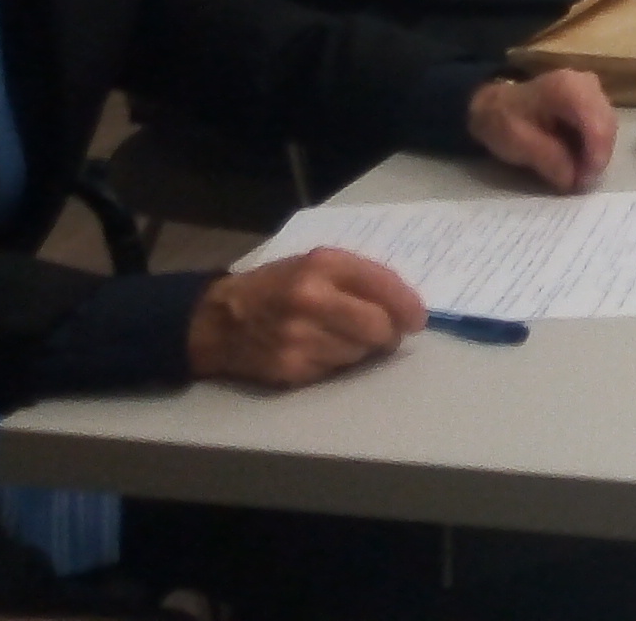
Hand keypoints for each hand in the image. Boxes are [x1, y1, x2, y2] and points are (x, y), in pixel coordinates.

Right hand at [188, 249, 422, 387]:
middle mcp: (312, 299)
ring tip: (342, 338)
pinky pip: (335, 370)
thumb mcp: (313, 264)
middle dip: (390, 334)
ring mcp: (301, 337)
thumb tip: (404, 305)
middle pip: (378, 326)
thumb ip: (358, 277)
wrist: (218, 320)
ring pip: (360, 352)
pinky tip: (320, 351)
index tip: (417, 318)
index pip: (383, 285)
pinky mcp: (291, 369)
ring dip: (362, 350)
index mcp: (322, 265)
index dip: (408, 306)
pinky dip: (337, 363)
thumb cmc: (275, 286)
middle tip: (389, 335)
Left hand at [469, 67, 616, 190]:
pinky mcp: (593, 99)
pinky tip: (576, 157)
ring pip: (608, 127)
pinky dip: (593, 146)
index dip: (596, 156)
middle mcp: (587, 83)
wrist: (496, 103)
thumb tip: (574, 179)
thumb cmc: (504, 120)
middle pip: (607, 126)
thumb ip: (549, 160)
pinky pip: (603, 126)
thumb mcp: (518, 143)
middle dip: (596, 157)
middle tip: (578, 182)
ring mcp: (593, 89)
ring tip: (575, 173)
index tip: (582, 182)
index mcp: (568, 88)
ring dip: (595, 153)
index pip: (598, 124)